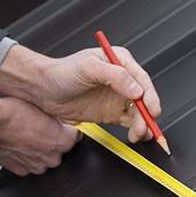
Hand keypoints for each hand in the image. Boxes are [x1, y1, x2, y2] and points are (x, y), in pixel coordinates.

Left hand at [0, 43, 161, 144]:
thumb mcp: (88, 68)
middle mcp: (121, 79)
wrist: (44, 90)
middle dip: (147, 113)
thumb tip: (137, 89)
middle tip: (145, 126)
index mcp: (119, 61)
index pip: (141, 79)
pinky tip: (136, 135)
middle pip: (143, 97)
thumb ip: (114, 76)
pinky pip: (129, 121)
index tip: (152, 109)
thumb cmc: (62, 72)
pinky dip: (135, 128)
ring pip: (138, 111)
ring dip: (142, 123)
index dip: (150, 95)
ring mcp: (116, 96)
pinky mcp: (110, 112)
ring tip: (138, 134)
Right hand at [0, 96, 80, 174]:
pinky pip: (29, 164)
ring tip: (26, 135)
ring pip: (44, 158)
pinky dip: (26, 156)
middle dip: (52, 141)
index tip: (63, 127)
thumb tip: (58, 120)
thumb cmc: (12, 113)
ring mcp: (36, 166)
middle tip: (40, 129)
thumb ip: (55, 119)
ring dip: (39, 150)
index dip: (67, 130)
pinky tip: (18, 143)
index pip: (75, 137)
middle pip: (59, 150)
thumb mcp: (42, 107)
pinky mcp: (22, 171)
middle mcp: (52, 157)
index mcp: (62, 141)